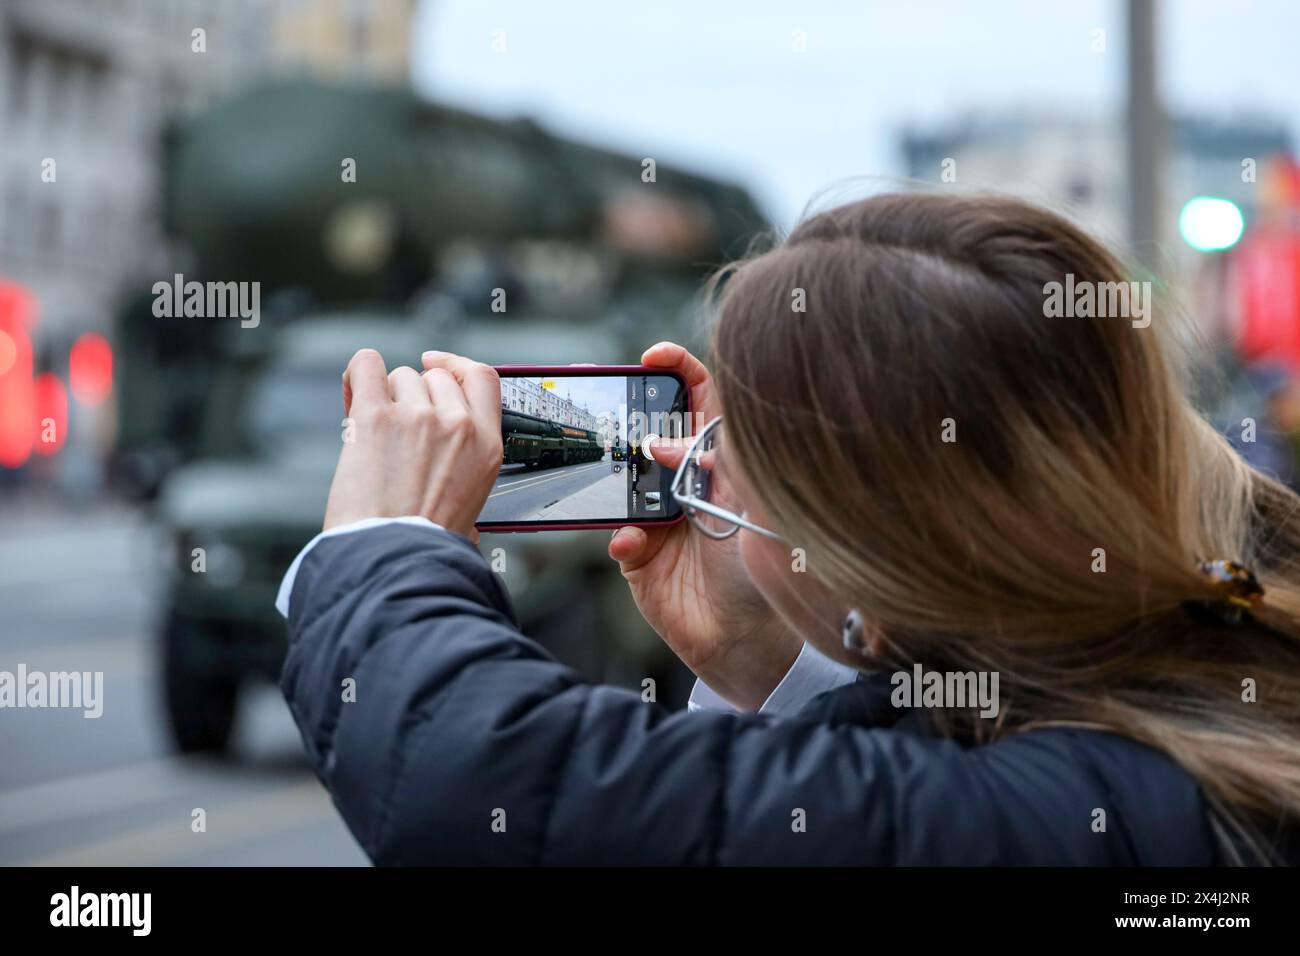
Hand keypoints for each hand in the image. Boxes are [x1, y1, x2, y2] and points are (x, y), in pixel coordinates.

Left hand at [323, 349, 502, 539]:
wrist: (392, 559)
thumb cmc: (426, 544)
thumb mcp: (472, 508)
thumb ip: (466, 475)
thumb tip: (453, 475)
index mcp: (486, 446)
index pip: (482, 379)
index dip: (458, 367)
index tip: (440, 367)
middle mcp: (457, 425)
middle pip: (436, 378)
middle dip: (415, 396)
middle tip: (397, 426)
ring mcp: (417, 417)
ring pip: (401, 377)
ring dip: (387, 397)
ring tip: (375, 432)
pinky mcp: (376, 417)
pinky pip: (366, 366)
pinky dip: (359, 372)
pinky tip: (356, 389)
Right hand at [609, 342, 801, 710]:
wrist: (749, 642)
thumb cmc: (763, 572)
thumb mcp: (750, 508)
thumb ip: (714, 469)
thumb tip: (665, 447)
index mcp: (721, 465)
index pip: (700, 403)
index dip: (678, 372)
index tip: (655, 356)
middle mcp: (686, 486)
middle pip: (652, 433)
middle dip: (631, 414)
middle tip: (613, 402)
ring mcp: (659, 521)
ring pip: (625, 481)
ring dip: (618, 476)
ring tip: (621, 474)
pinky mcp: (638, 558)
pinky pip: (617, 537)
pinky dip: (622, 537)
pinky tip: (635, 543)